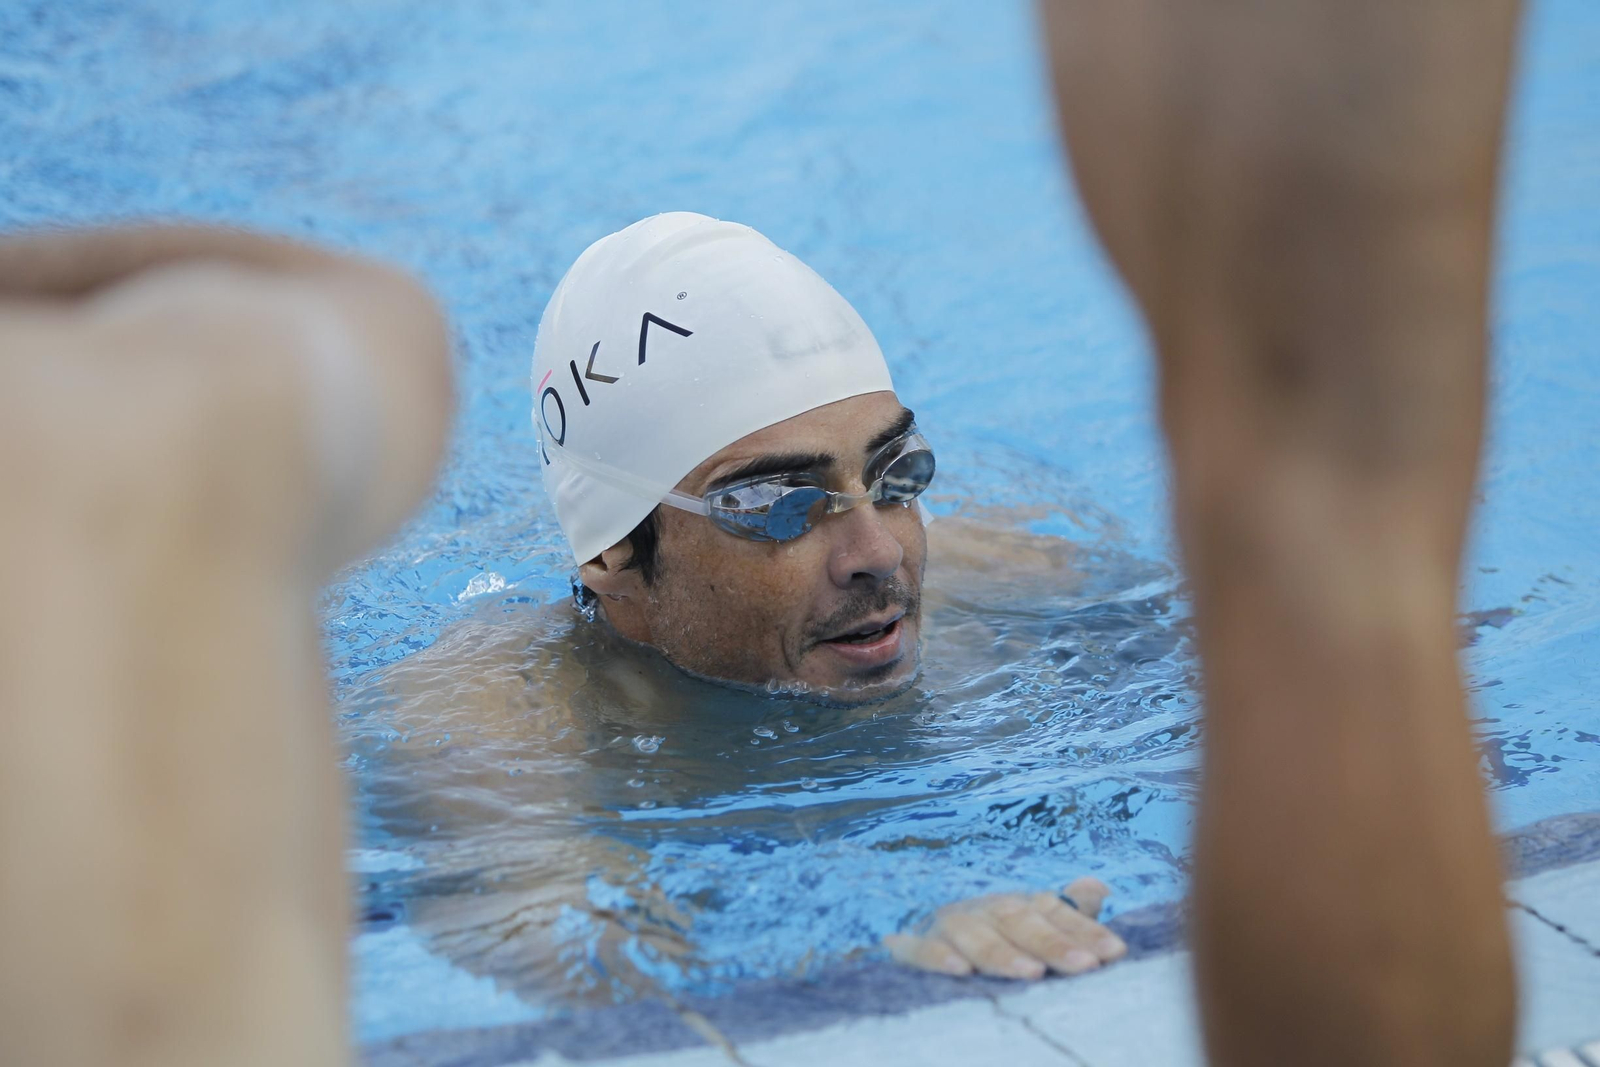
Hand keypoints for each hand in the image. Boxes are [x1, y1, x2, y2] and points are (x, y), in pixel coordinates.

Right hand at [884, 876, 1126, 979]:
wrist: (917, 935)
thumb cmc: (988, 937)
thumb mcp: (1026, 924)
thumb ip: (1064, 914)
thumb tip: (1100, 887)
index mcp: (1014, 906)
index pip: (1054, 913)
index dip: (1085, 930)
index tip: (1116, 953)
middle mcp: (982, 910)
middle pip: (1019, 921)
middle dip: (1053, 943)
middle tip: (1085, 965)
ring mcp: (946, 925)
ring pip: (974, 935)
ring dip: (1002, 953)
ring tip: (1032, 973)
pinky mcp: (910, 944)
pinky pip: (918, 949)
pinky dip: (936, 956)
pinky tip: (959, 970)